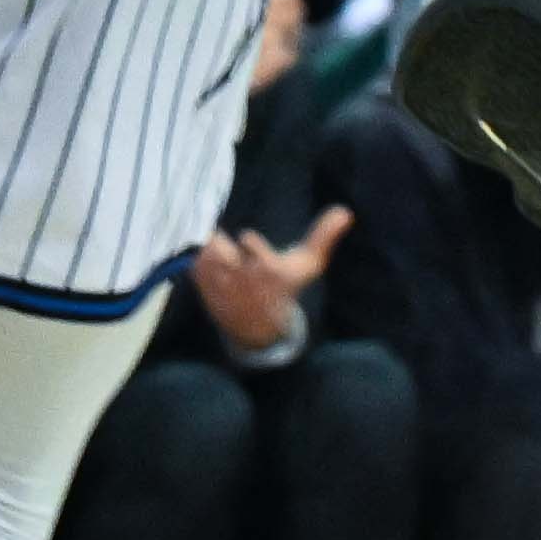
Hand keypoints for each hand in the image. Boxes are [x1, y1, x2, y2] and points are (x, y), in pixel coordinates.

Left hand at [186, 210, 345, 346]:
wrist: (259, 327)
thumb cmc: (285, 287)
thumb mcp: (308, 265)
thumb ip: (324, 237)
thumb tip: (345, 212)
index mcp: (269, 270)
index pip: (250, 246)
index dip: (248, 243)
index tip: (247, 239)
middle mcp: (243, 278)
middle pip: (220, 248)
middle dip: (221, 244)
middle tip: (227, 244)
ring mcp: (221, 285)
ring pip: (205, 254)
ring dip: (209, 249)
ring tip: (218, 250)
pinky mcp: (204, 289)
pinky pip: (195, 264)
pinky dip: (199, 259)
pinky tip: (209, 261)